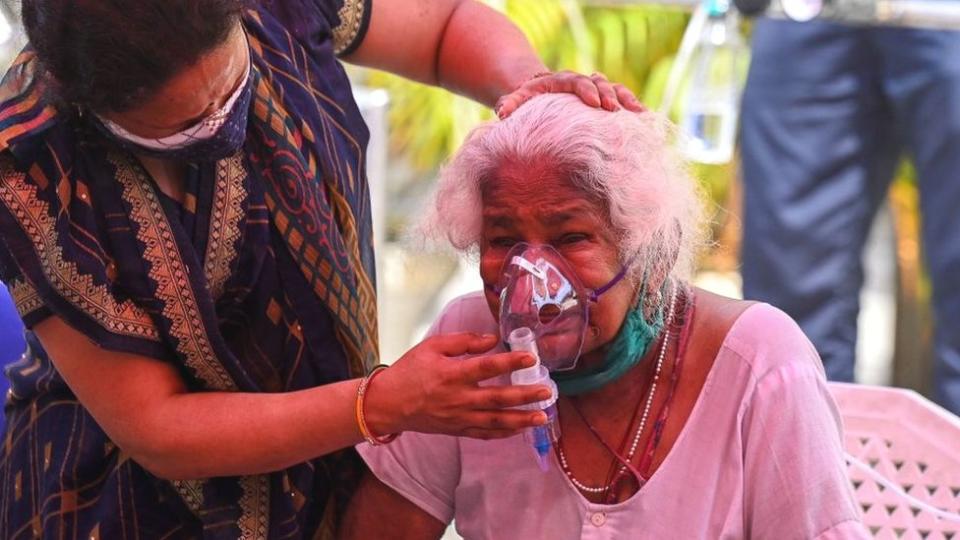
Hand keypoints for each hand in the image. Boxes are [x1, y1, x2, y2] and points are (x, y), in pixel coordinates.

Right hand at [364, 333, 551, 439]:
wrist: (388, 403)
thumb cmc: (409, 371)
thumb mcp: (432, 346)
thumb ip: (463, 341)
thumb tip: (492, 339)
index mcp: (452, 374)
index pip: (487, 367)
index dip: (510, 363)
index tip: (530, 359)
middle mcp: (458, 398)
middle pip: (498, 398)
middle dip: (525, 396)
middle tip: (547, 392)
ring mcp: (459, 417)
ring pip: (496, 421)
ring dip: (521, 419)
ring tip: (543, 417)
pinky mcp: (457, 430)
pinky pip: (484, 434)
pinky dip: (504, 433)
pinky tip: (520, 429)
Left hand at [494, 70, 644, 118]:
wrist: (540, 92)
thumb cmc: (528, 100)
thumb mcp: (516, 99)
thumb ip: (510, 104)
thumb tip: (502, 113)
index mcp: (561, 81)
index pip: (576, 81)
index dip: (586, 90)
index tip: (594, 102)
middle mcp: (580, 81)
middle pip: (598, 83)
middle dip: (607, 95)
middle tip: (613, 110)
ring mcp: (593, 89)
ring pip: (613, 88)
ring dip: (625, 99)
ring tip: (636, 112)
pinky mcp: (602, 98)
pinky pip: (620, 98)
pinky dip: (631, 104)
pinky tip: (643, 116)